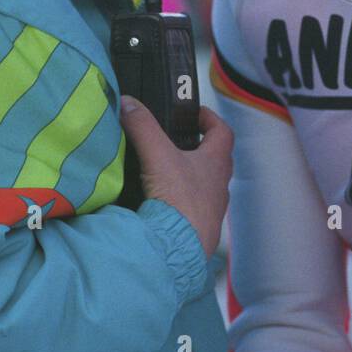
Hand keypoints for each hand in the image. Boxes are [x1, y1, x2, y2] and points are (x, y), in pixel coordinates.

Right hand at [118, 99, 231, 257]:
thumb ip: (142, 127)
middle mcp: (219, 185)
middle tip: (177, 141)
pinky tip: (162, 202)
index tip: (195, 113)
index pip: (223, 132)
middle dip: (198, 147)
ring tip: (164, 171)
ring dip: (189, 176)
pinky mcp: (200, 229)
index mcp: (216, 163)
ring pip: (205, 185)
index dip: (210, 118)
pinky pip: (193, 208)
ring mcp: (212, 209)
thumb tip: (128, 102)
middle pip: (215, 159)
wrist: (180, 249)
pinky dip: (180, 200)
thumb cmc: (179, 200)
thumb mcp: (158, 157)